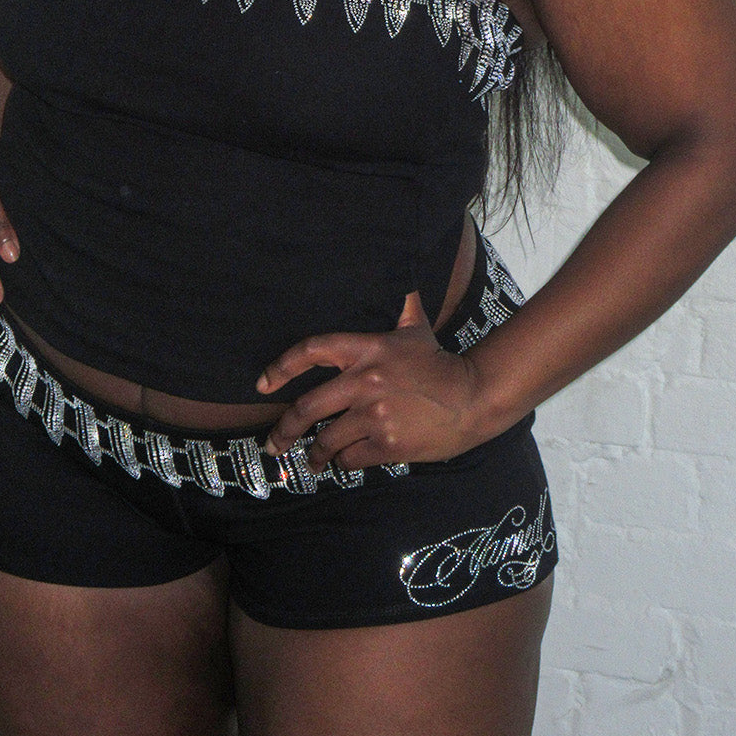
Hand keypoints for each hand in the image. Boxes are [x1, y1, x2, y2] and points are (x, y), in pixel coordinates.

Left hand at [256, 293, 484, 471]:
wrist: (473, 397)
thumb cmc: (439, 363)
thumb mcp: (415, 328)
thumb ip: (400, 303)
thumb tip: (400, 274)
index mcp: (367, 349)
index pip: (312, 350)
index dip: (281, 367)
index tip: (263, 384)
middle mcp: (365, 381)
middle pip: (307, 408)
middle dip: (285, 430)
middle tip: (274, 444)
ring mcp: (375, 415)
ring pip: (327, 439)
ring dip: (317, 454)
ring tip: (314, 460)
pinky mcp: (387, 444)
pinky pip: (351, 457)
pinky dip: (345, 461)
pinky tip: (346, 460)